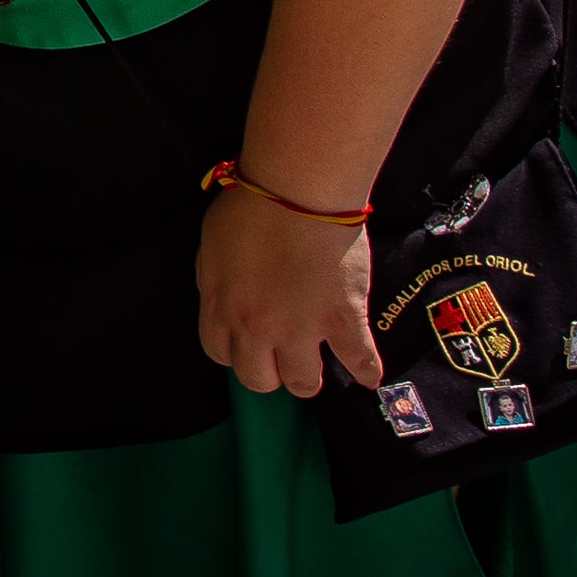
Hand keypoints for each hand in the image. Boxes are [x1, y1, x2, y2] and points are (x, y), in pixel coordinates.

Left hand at [197, 178, 378, 396]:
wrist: (298, 193)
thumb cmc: (249, 210)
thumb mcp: (210, 248)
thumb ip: (216, 285)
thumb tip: (225, 303)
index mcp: (222, 309)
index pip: (220, 354)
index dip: (235, 351)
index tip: (246, 343)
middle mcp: (258, 329)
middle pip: (258, 379)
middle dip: (268, 372)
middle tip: (279, 357)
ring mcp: (302, 329)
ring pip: (302, 383)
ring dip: (306, 377)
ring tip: (313, 364)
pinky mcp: (343, 321)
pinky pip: (359, 361)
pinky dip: (366, 372)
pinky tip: (366, 377)